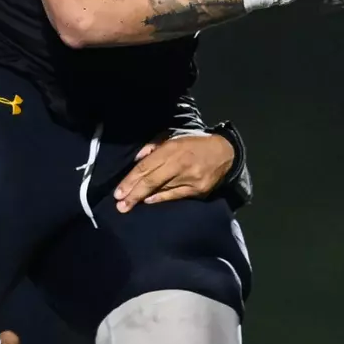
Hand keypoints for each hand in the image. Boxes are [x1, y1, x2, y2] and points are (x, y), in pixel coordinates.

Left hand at [115, 132, 234, 211]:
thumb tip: (137, 160)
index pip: (146, 167)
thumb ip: (154, 147)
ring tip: (128, 206)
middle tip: (119, 205)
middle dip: (133, 193)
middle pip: (151, 181)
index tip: (118, 192)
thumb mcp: (173, 137)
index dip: (130, 180)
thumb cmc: (194, 144)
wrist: (224, 153)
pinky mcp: (198, 190)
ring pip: (162, 190)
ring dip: (143, 198)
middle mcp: (180, 164)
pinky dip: (160, 198)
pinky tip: (148, 201)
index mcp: (172, 149)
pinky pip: (175, 196)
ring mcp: (190, 178)